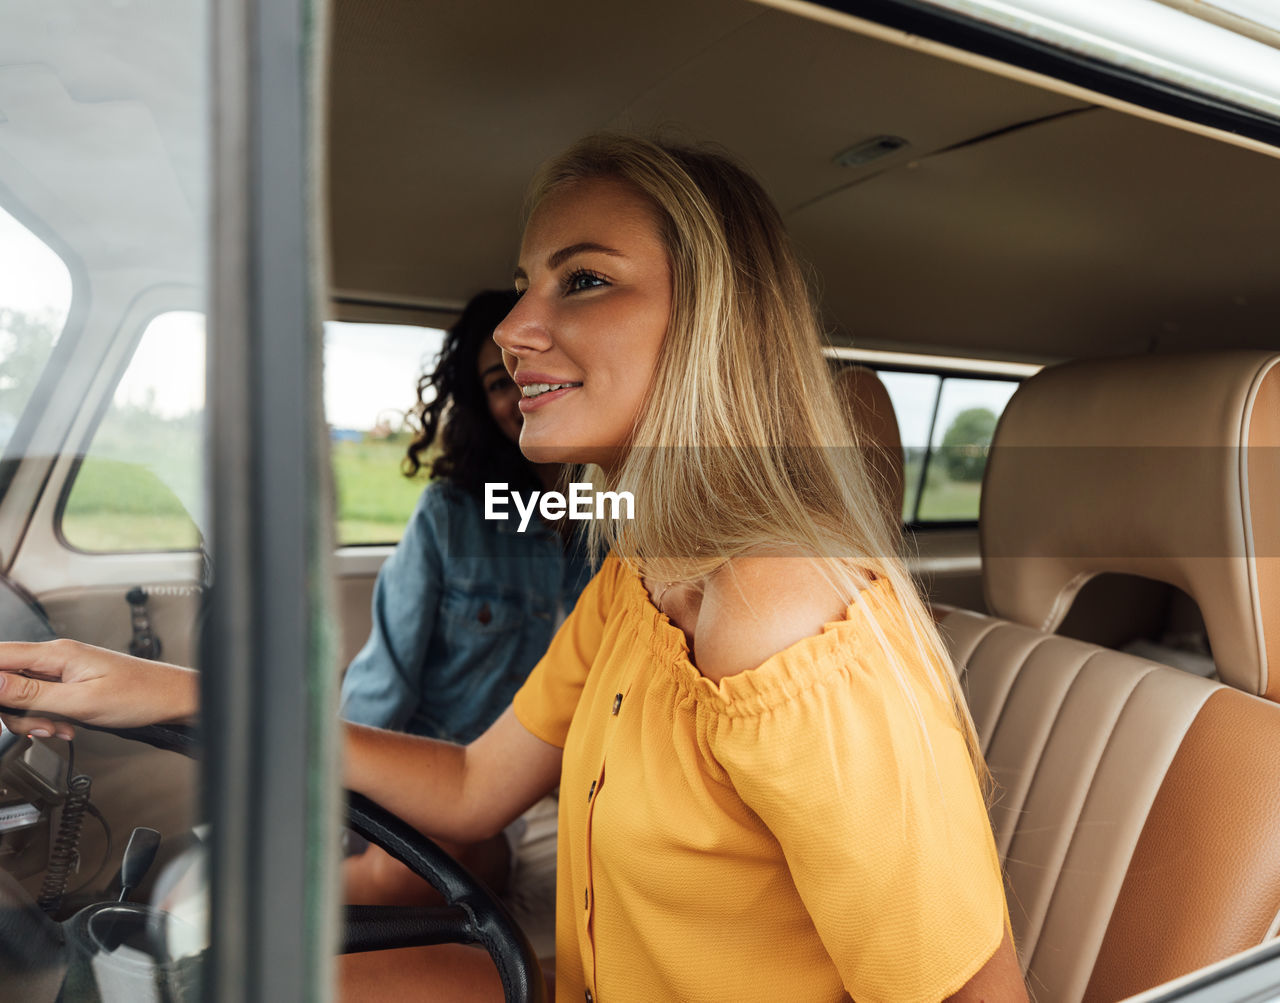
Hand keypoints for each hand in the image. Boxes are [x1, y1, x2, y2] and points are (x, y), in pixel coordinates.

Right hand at [0, 639, 198, 739]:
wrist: (171, 699)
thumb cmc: (140, 695)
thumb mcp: (80, 701)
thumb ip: (30, 693)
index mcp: (55, 654)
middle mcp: (55, 657)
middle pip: (4, 680)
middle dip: (14, 710)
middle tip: (38, 726)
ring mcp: (62, 671)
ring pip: (20, 696)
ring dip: (32, 718)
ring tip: (59, 728)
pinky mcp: (69, 684)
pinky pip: (40, 701)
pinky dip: (46, 718)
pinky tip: (65, 726)